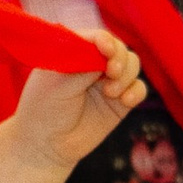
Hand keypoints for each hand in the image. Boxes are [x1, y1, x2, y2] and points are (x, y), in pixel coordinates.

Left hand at [5, 30, 144, 170]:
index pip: (96, 37)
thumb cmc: (43, 109)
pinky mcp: (119, 101)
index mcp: (74, 51)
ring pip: (132, 65)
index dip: (105, 41)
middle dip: (120, 58)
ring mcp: (107, 82)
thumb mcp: (57, 82)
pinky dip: (136, 91)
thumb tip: (106, 55)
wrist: (47, 145)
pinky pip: (139, 89)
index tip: (105, 50)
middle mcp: (93, 63)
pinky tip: (125, 101)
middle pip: (119, 48)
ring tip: (111, 93)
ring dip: (127, 75)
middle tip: (111, 72)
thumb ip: (82, 65)